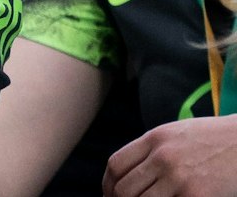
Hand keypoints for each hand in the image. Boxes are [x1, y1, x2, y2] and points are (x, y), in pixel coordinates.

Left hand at [104, 115, 236, 196]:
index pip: (116, 165)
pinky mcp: (196, 196)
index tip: (110, 194)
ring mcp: (179, 177)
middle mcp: (163, 157)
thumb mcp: (178, 134)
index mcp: (156, 138)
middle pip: (125, 188)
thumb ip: (154, 150)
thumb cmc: (216, 140)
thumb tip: (131, 174)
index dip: (108, 184)